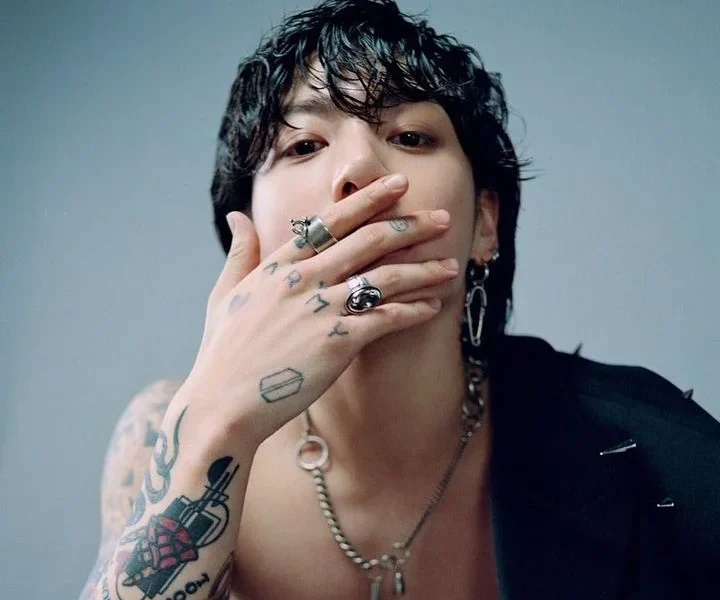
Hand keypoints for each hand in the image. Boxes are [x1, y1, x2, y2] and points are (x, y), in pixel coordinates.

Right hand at [177, 174, 459, 449]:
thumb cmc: (223, 352)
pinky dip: (413, 311)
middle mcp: (304, 279)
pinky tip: (434, 307)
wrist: (221, 403)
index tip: (398, 184)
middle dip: (410, 226)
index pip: (331, 221)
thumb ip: (240, 252)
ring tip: (452, 265)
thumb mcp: (224, 293)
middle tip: (443, 218)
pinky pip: (385, 319)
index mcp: (279, 265)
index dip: (369, 200)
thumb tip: (238, 216)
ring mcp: (321, 309)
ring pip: (385, 278)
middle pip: (368, 242)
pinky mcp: (337, 342)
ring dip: (423, 270)